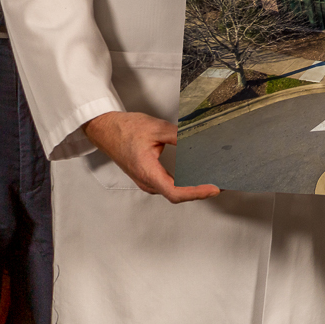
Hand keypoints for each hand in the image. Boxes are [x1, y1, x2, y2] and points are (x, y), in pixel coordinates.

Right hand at [84, 110, 216, 202]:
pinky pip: (168, 186)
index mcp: (147, 171)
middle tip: (220, 184)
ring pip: (173, 192)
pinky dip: (184, 184)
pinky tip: (194, 177)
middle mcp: (146, 181)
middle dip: (200, 191)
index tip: (212, 188)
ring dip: (192, 189)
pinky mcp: (147, 177)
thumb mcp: (155, 128)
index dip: (196, 193)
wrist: (104, 129)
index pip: (175, 192)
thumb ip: (178, 135)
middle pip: (177, 195)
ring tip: (211, 181)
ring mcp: (146, 181)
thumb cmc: (123, 129)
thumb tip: (197, 139)